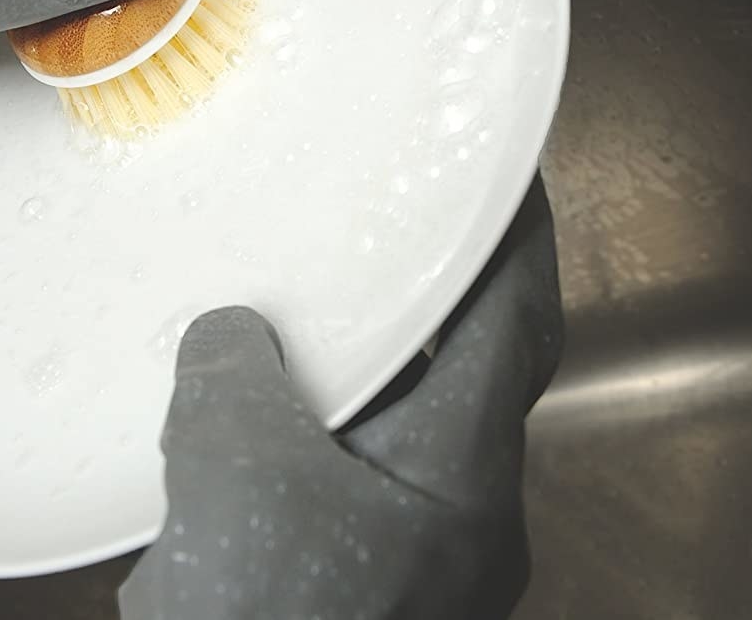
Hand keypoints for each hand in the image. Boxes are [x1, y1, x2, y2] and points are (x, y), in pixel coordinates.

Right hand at [119, 180, 563, 619]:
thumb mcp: (235, 474)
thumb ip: (236, 381)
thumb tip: (230, 341)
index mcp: (458, 472)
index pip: (517, 321)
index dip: (522, 235)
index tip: (515, 173)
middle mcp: (458, 519)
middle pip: (460, 378)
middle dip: (419, 307)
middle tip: (381, 237)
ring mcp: (413, 564)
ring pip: (393, 439)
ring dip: (347, 384)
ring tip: (289, 330)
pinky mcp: (358, 594)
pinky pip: (340, 490)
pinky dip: (300, 448)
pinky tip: (236, 435)